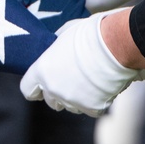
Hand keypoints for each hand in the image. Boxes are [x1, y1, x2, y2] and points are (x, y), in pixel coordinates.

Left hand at [20, 11, 144, 116]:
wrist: (117, 45)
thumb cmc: (91, 34)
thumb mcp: (65, 33)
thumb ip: (56, 47)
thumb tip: (57, 48)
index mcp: (42, 70)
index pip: (27, 90)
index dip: (35, 88)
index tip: (41, 86)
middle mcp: (54, 89)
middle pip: (51, 101)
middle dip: (59, 93)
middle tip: (72, 80)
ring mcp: (73, 101)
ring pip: (71, 107)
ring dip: (78, 98)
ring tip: (90, 80)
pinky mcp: (93, 108)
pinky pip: (91, 110)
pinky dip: (97, 102)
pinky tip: (103, 87)